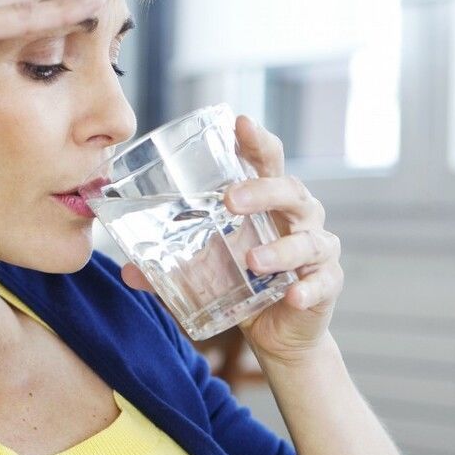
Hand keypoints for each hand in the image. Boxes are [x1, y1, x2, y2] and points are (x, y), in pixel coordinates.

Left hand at [121, 115, 344, 365]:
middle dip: (263, 191)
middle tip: (230, 200)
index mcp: (267, 202)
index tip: (240, 123)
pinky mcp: (326, 283)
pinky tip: (292, 295)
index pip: (267, 161)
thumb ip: (169, 267)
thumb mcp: (203, 270)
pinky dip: (308, 288)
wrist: (274, 331)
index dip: (257, 141)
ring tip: (253, 261)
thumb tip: (128, 272)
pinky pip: (322, 282)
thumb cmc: (240, 282)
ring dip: (281, 249)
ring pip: (308, 239)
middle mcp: (297, 218)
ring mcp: (316, 250)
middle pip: (291, 190)